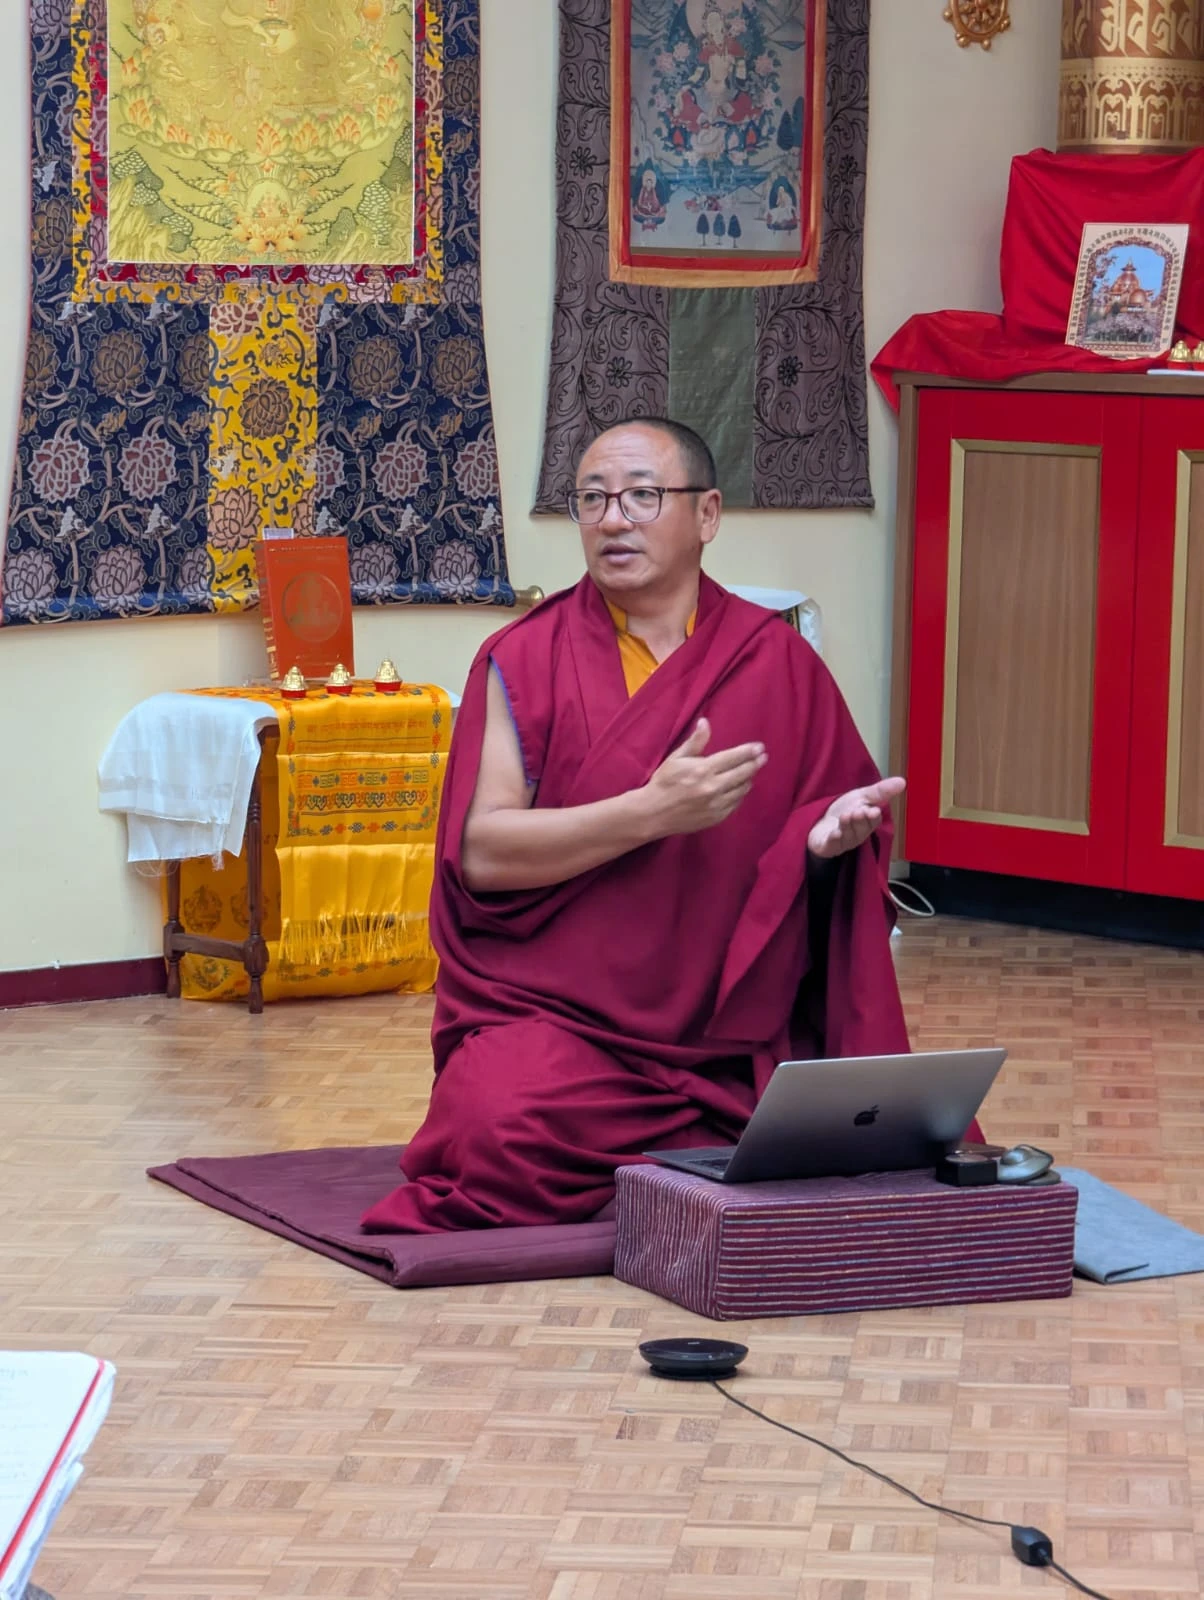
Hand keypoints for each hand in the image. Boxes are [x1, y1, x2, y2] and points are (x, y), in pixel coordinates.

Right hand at [641, 718, 767, 837]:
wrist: (653, 813)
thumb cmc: (663, 782)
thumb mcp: (676, 758)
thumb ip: (695, 741)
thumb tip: (705, 722)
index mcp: (703, 769)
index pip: (734, 757)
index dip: (748, 751)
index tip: (759, 747)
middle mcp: (713, 787)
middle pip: (743, 773)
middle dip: (755, 763)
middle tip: (763, 757)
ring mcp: (716, 804)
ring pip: (742, 789)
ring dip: (749, 779)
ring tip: (751, 771)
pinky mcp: (716, 818)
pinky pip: (735, 804)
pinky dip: (740, 794)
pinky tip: (740, 789)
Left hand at [807, 777, 904, 860]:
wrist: (820, 822)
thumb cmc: (844, 811)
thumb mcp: (861, 796)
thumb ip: (881, 791)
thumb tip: (903, 781)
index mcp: (867, 823)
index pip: (873, 821)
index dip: (872, 817)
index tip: (873, 811)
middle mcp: (856, 835)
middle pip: (861, 830)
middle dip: (860, 821)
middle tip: (858, 812)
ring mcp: (842, 842)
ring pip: (848, 837)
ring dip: (847, 827)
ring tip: (846, 816)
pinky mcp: (827, 847)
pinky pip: (832, 846)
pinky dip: (834, 840)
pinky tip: (835, 833)